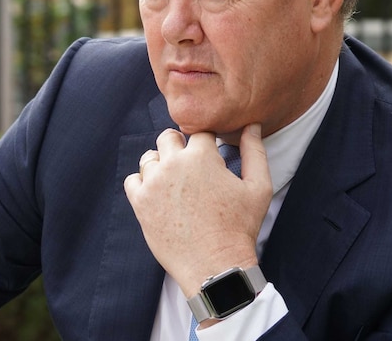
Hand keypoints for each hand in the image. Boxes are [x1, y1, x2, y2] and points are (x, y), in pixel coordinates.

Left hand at [124, 123, 270, 297]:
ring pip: (149, 158)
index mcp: (202, 156)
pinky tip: (159, 196)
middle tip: (191, 168)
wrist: (215, 267)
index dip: (206, 144)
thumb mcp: (259, 187)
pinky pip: (133, 180)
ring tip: (176, 184)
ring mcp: (153, 183)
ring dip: (161, 165)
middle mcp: (173, 163)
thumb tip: (250, 125)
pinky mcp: (140, 203)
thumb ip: (255, 151)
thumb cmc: (240, 228)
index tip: (210, 157)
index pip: (199, 132)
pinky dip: (143, 184)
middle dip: (180, 147)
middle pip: (168, 137)